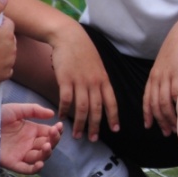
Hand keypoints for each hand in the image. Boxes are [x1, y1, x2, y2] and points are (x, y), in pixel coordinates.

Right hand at [0, 0, 15, 84]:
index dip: (0, 23)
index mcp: (8, 34)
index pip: (8, 23)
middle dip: (1, 37)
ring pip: (8, 53)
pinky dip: (0, 66)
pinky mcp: (6, 74)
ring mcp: (10, 61)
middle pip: (9, 38)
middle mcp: (13, 47)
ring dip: (1, 51)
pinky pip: (6, 68)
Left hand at [0, 103, 62, 173]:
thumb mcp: (17, 110)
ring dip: (46, 153)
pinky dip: (35, 169)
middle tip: (53, 134)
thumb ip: (35, 110)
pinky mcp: (12, 162)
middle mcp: (29, 143)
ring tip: (46, 146)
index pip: (49, 134)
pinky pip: (26, 169)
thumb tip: (53, 114)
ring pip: (40, 157)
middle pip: (47, 146)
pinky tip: (40, 164)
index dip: (56, 131)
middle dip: (53, 140)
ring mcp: (21, 154)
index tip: (59, 126)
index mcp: (32, 131)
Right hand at [50, 25, 118, 140]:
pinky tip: (62, 117)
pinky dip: (65, 110)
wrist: (69, 37)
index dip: (113, 117)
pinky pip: (66, 99)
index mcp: (104, 80)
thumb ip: (99, 82)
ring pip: (82, 108)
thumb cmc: (84, 52)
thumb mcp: (98, 66)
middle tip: (93, 139)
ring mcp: (80, 81)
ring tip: (77, 135)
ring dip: (80, 123)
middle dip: (96, 126)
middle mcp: (94, 82)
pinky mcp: (65, 79)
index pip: (112, 102)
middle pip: (97, 109)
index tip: (115, 130)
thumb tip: (101, 97)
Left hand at [143, 21, 177, 136]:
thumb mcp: (170, 64)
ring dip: (168, 117)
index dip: (147, 114)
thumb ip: (169, 77)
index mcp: (153, 76)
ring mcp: (166, 75)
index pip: (146, 99)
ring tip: (175, 127)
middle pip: (153, 104)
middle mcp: (156, 77)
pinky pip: (174, 94)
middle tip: (166, 132)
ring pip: (163, 102)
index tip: (149, 126)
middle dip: (158, 120)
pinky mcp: (177, 73)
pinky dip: (177, 106)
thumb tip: (173, 90)